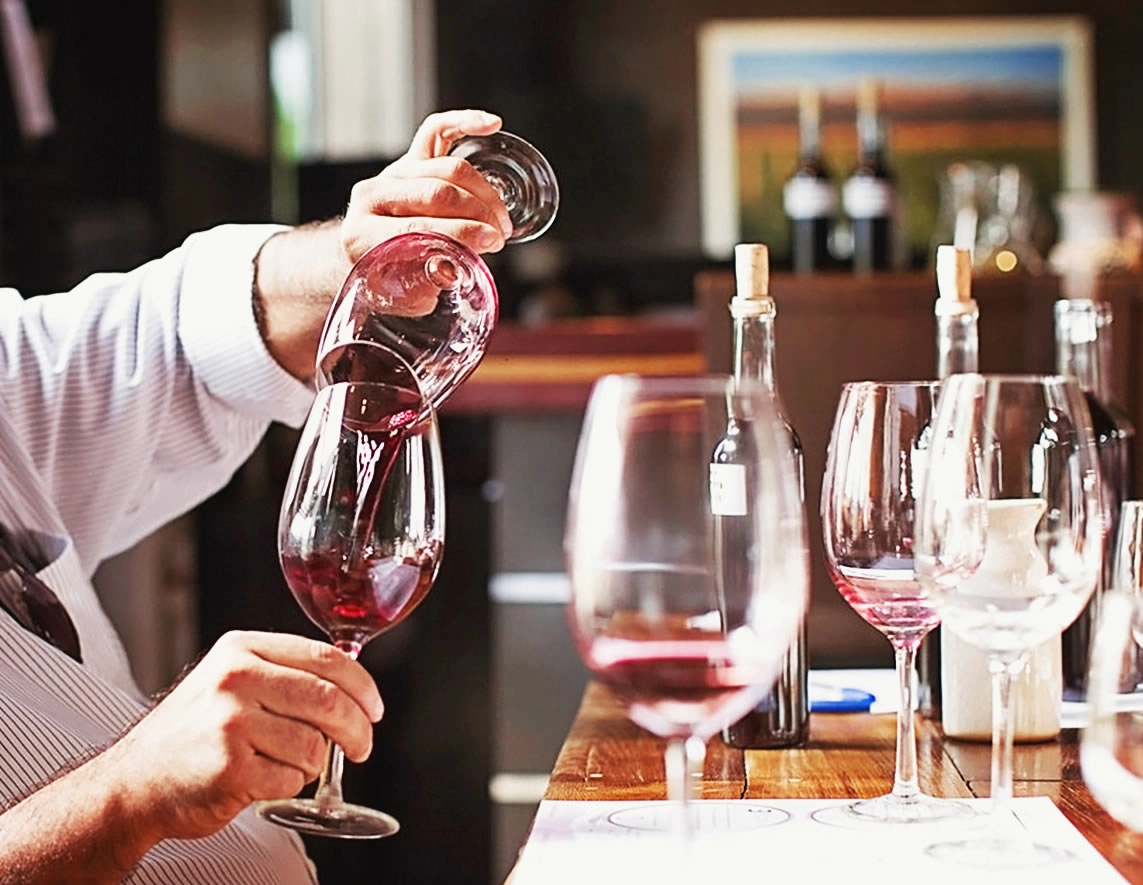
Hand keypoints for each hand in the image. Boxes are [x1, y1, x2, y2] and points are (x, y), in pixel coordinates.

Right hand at [106, 630, 383, 842]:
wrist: (134, 783)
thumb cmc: (192, 734)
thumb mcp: (231, 681)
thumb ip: (285, 674)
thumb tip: (352, 687)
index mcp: (242, 649)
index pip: (327, 658)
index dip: (363, 686)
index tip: (375, 708)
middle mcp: (236, 679)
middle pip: (329, 700)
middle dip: (357, 730)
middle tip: (361, 747)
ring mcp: (232, 722)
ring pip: (314, 744)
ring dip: (311, 763)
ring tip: (282, 762)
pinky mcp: (231, 766)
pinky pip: (291, 778)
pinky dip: (288, 784)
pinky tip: (261, 778)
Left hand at [340, 108, 514, 267]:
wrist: (372, 257)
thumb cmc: (391, 281)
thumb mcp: (406, 294)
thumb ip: (427, 281)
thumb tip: (452, 267)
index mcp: (363, 234)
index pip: (418, 225)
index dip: (460, 233)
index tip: (491, 243)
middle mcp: (373, 196)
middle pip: (436, 191)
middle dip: (477, 213)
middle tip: (498, 235)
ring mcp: (392, 174)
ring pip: (446, 168)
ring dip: (483, 192)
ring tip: (500, 218)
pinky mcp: (409, 159)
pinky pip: (437, 131)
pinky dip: (465, 123)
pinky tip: (492, 124)